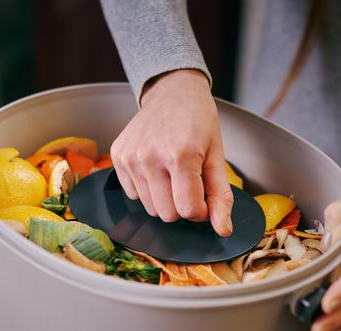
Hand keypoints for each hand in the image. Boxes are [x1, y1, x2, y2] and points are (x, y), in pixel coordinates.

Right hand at [110, 69, 233, 235]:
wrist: (172, 92)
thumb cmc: (198, 121)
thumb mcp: (217, 156)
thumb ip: (221, 196)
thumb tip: (223, 230)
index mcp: (181, 155)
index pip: (188, 210)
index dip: (201, 210)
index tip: (204, 194)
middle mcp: (150, 157)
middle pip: (167, 214)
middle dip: (182, 206)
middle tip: (189, 182)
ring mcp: (130, 158)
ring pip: (150, 208)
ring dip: (164, 198)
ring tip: (172, 172)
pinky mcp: (117, 157)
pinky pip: (133, 194)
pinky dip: (147, 188)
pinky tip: (155, 167)